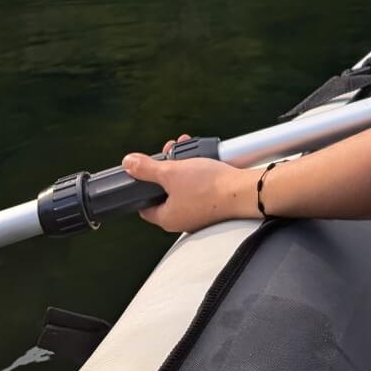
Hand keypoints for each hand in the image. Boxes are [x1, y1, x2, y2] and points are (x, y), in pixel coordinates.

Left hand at [121, 142, 251, 233]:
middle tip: (170, 152)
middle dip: (166, 169)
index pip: (145, 206)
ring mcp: (199, 213)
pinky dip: (197, 172)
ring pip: (183, 188)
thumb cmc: (208, 187)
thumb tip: (128, 164)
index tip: (147, 170)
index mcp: (167, 218)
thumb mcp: (171, 172)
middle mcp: (182, 220)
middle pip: (165, 193)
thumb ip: (147, 169)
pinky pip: (199, 188)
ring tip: (187, 150)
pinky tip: (202, 159)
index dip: (143, 186)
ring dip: (182, 167)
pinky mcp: (213, 205)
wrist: (243, 191)